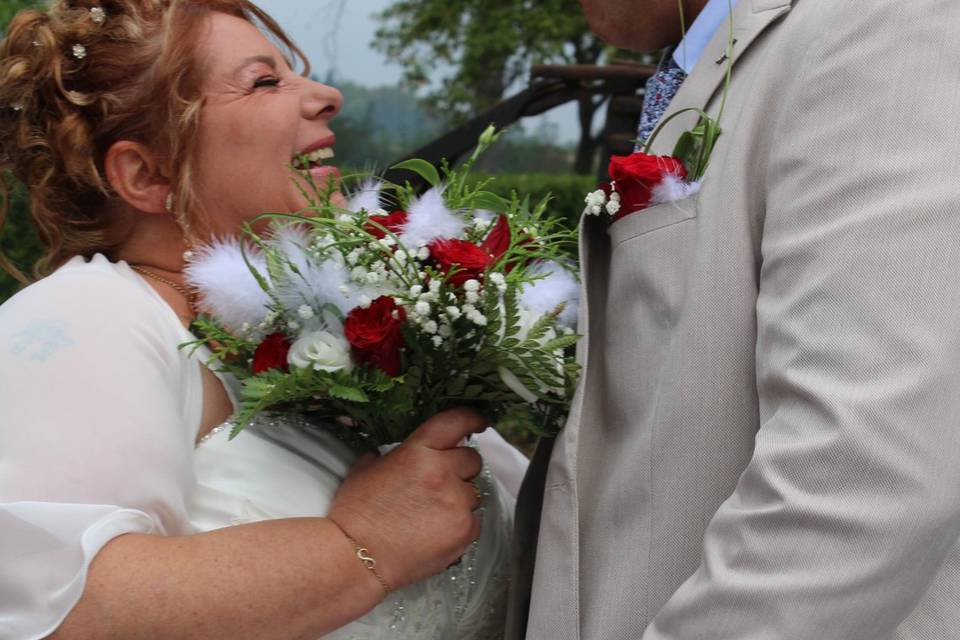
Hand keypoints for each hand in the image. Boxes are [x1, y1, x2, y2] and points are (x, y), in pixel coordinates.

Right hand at [328, 408, 487, 590]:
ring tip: (432, 515)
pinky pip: (475, 520)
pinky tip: (437, 532)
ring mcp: (456, 502)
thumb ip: (393, 455)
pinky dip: (461, 524)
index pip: (455, 422)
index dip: (471, 419)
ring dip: (459, 499)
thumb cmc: (356, 515)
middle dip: (460, 469)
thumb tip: (406, 452)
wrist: (356, 558)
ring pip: (474, 492)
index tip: (478, 422)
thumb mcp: (366, 468)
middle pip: (472, 460)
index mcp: (417, 452)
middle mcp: (441, 472)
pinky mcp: (464, 530)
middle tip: (440, 484)